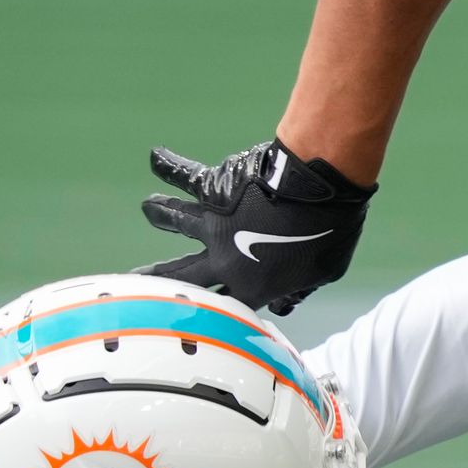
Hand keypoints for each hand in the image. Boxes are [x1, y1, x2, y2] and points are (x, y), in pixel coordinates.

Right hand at [138, 140, 375, 313]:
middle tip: (136, 283)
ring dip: (162, 213)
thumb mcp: (323, 272)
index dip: (208, 310)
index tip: (191, 310)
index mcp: (250, 286)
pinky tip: (156, 157)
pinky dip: (169, 166)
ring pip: (178, 221)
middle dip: (157, 281)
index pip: (222, 307)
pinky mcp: (215, 190)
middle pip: (184, 276)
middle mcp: (224, 259)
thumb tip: (286, 305)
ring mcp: (215, 224)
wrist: (318, 189)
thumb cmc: (331, 232)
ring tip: (148, 207)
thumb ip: (299, 290)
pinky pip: (186, 177)